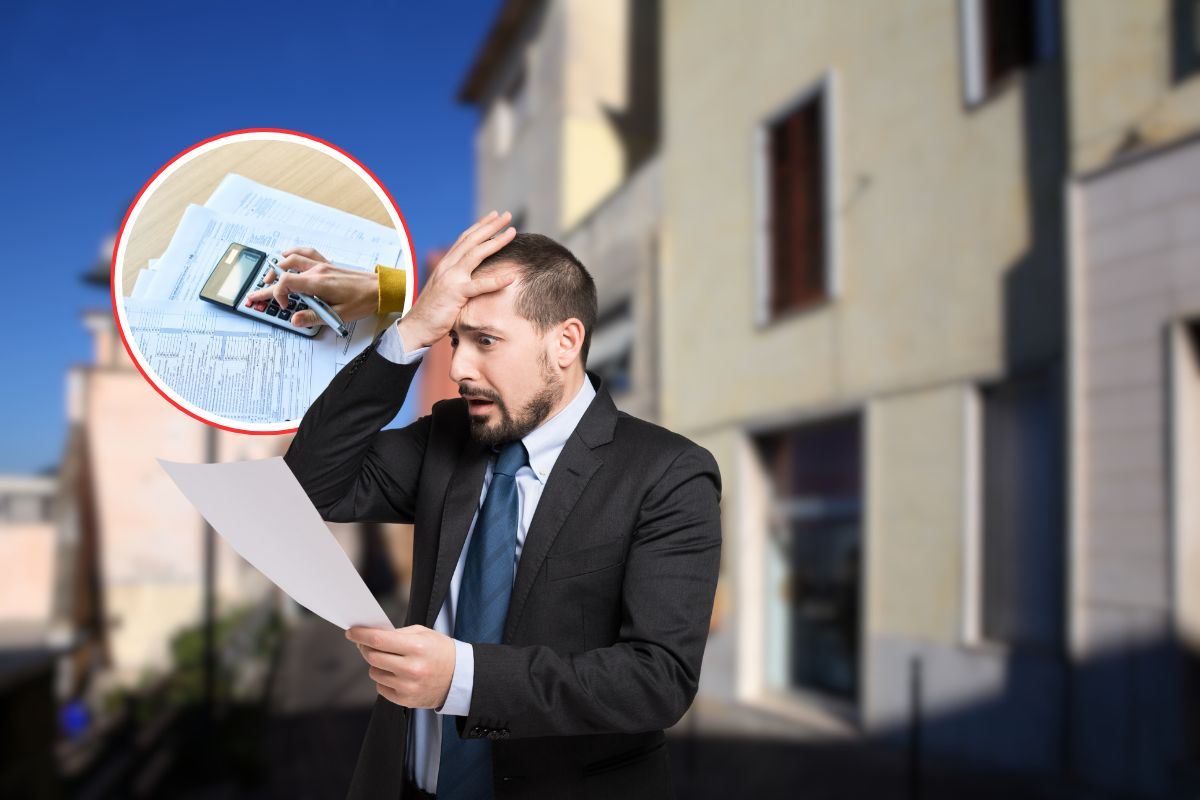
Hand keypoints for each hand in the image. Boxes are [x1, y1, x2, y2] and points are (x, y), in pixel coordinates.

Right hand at [243, 247, 379, 328]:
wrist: (380, 289)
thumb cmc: (363, 301)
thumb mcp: (338, 315)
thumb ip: (314, 317)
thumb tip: (294, 320)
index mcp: (318, 282)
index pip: (286, 281)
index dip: (277, 294)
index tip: (283, 306)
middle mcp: (317, 270)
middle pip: (284, 268)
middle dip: (268, 280)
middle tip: (259, 292)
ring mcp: (322, 265)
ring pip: (293, 256)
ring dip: (278, 264)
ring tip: (270, 275)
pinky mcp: (328, 264)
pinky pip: (307, 252)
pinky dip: (294, 254)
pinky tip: (290, 258)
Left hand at [346, 624, 456, 709]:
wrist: (459, 677)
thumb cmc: (440, 651)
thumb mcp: (423, 634)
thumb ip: (397, 634)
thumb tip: (371, 635)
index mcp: (417, 647)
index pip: (379, 640)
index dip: (361, 635)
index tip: (351, 632)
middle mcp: (411, 668)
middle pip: (372, 657)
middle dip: (366, 648)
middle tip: (367, 644)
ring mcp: (408, 687)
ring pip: (374, 672)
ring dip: (377, 664)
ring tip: (391, 660)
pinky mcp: (405, 700)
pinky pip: (381, 687)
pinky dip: (384, 679)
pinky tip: (396, 674)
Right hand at [398, 210, 516, 348]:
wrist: (415, 327)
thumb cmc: (433, 311)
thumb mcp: (446, 289)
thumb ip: (457, 279)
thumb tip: (471, 276)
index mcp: (446, 264)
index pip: (465, 239)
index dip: (480, 226)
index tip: (494, 216)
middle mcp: (448, 266)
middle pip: (472, 240)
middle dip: (491, 226)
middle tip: (507, 215)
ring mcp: (451, 278)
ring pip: (476, 254)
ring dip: (495, 242)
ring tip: (512, 232)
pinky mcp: (455, 294)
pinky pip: (479, 286)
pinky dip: (496, 281)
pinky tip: (511, 277)